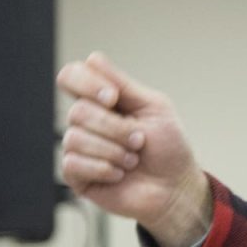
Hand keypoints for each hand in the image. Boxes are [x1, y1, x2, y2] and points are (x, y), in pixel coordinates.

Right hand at [56, 52, 211, 246]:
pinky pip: (72, 163)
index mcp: (102, 101)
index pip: (71, 77)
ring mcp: (78, 148)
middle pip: (78, 111)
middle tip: (139, 140)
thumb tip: (93, 58)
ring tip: (133, 160)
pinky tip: (120, 174)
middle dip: (116, 128)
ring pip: (74, 138)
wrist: (176, 187)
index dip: (87, 83)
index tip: (114, 97)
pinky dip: (104, 168)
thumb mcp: (154, 109)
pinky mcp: (76, 175)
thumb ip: (123, 85)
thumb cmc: (168, 148)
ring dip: (114, 151)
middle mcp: (86, 122)